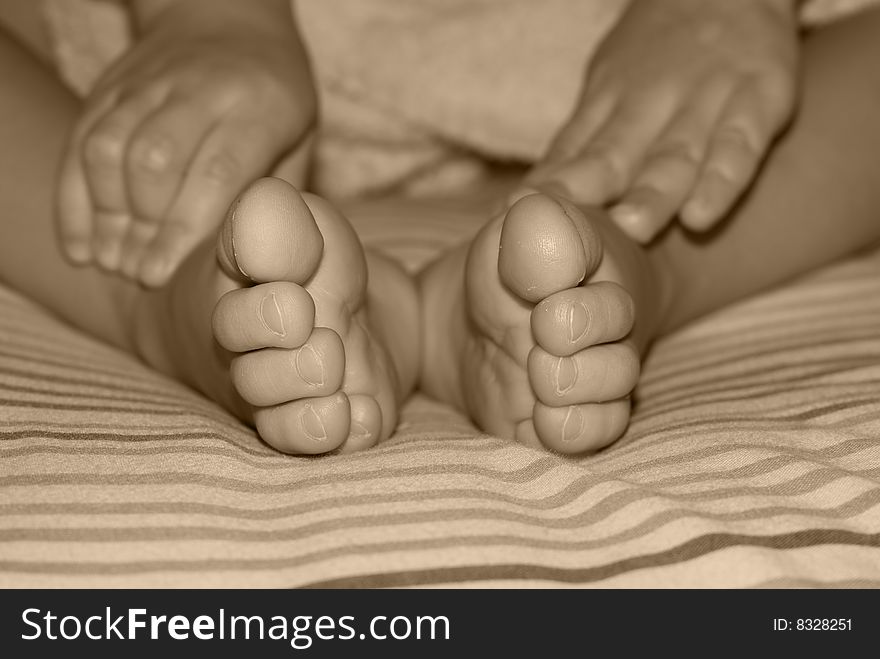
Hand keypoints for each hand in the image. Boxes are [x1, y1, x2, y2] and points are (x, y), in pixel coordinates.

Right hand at [57, 0, 315, 285]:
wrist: (229, 18)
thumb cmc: (275, 97)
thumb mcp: (297, 139)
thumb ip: (275, 195)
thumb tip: (257, 264)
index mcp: (257, 105)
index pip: (215, 172)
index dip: (183, 229)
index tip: (161, 275)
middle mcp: (199, 89)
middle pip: (153, 161)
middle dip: (141, 229)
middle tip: (140, 275)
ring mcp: (148, 85)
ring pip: (107, 149)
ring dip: (103, 217)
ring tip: (114, 263)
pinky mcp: (110, 89)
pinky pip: (79, 143)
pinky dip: (74, 202)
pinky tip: (82, 248)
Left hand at [528, 0, 799, 241]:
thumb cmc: (657, 54)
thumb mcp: (606, 89)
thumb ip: (576, 147)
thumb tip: (523, 202)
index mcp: (609, 101)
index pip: (571, 151)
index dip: (545, 188)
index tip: (515, 220)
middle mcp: (652, 102)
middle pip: (617, 156)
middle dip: (590, 194)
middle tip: (566, 235)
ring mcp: (707, 99)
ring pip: (675, 155)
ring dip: (652, 194)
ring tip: (631, 228)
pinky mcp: (760, 99)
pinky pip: (741, 145)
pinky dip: (723, 180)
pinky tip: (702, 217)